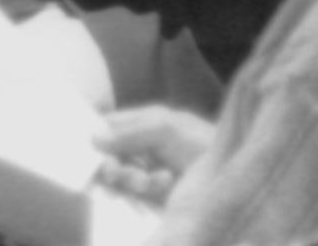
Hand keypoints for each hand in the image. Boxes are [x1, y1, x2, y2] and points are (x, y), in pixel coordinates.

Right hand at [91, 106, 215, 202]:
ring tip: (153, 180)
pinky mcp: (154, 195)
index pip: (108, 125)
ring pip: (119, 176)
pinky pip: (134, 193)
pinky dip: (145, 190)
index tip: (88, 148)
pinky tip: (163, 184)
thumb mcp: (164, 129)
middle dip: (114, 164)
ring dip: (131, 179)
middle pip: (109, 154)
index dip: (95, 135)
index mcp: (144, 122)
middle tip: (117, 171)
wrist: (230, 177)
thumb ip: (128, 132)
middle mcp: (142, 146)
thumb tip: (92, 138)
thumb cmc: (201, 143)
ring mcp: (148, 171)